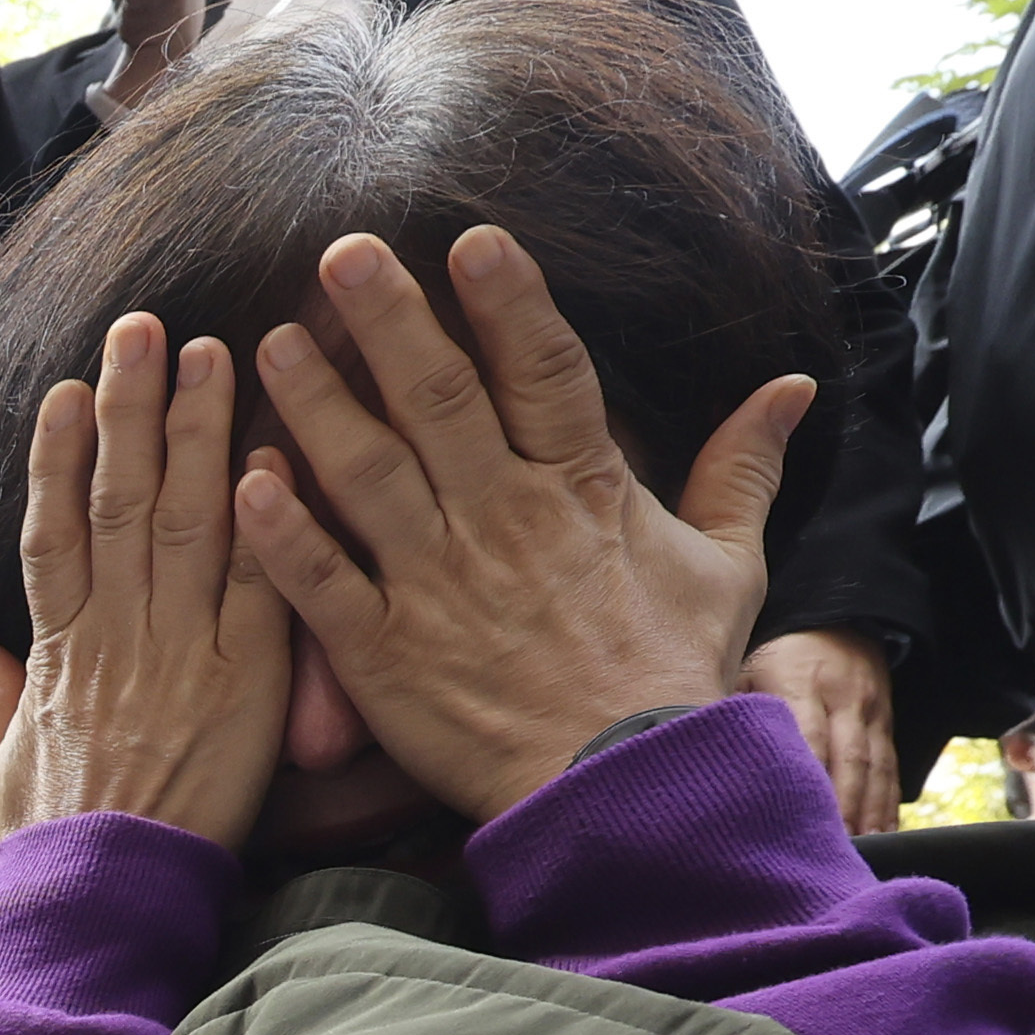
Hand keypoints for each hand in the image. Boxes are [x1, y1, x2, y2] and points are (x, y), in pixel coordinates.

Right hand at [0, 313, 286, 851]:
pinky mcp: (242, 680)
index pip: (53, 530)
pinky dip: (268, 519)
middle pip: (119, 500)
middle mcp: (115, 633)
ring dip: (197, 432)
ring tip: (210, 354)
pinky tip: (276, 452)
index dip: (56, 455)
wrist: (108, 899)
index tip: (67, 389)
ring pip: (186, 520)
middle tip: (145, 329)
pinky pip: (257, 584)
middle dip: (131, 409)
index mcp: (56, 651)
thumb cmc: (52, 844)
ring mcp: (179, 650)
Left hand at [231, 227, 816, 821]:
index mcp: (582, 489)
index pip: (543, 371)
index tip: (471, 241)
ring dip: (316, 404)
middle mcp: (504, 521)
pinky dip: (282, 533)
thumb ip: (743, 468)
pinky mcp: (385, 654)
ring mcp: (438, 586)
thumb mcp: (729, 565)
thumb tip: (791, 389)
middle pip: (439, 399)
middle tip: (341, 254)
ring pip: (366, 474)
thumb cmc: (670, 678)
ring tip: (272, 343)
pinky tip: (243, 479)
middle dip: (389, 320)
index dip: (508, 302)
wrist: (625, 794)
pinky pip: (324, 582)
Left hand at [743, 626, 906, 833]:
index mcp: (799, 681)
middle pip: (848, 759)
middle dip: (842, 809)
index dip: (807, 781)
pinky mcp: (886, 722)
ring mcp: (870, 710)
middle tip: (831, 851)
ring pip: (875, 767)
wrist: (834, 615)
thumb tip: (707, 760)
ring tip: (860, 852)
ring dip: (868, 813)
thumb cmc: (772, 654)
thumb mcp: (744, 668)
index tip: (796, 822)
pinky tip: (882, 835)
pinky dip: (887, 804)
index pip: (807, 738)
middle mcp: (842, 696)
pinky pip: (890, 767)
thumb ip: (732, 711)